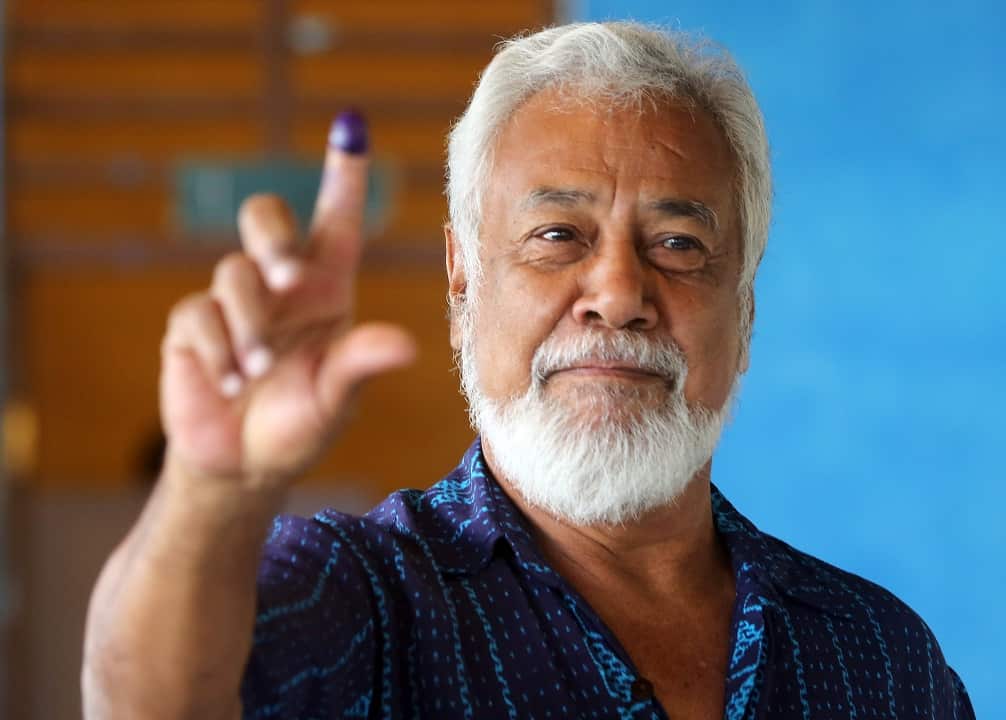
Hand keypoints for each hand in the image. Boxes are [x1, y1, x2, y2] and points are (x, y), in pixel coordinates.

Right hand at [159, 111, 415, 489]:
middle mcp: (280, 286)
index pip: (336, 221)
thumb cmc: (300, 426)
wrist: (243, 466)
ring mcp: (234, 302)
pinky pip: (199, 316)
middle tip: (286, 275)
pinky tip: (228, 385)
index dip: (343, 175)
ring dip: (248, 325)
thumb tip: (405, 345)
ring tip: (256, 372)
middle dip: (274, 236)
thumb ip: (360, 364)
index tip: (353, 124)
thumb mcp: (335, 398)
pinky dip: (217, 352)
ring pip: (233, 274)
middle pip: (265, 216)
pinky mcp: (193, 326)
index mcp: (326, 291)